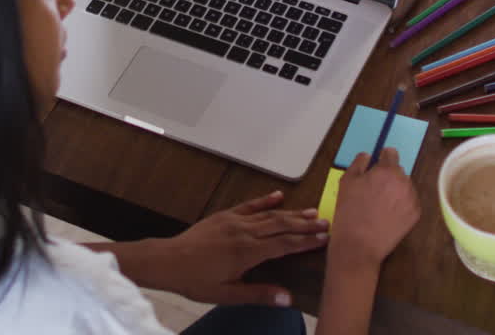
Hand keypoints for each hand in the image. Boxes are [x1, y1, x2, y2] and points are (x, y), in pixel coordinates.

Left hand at [155, 191, 328, 305]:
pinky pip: (249, 205)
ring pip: (269, 214)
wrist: (168, 260)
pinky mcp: (224, 215)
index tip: (324, 238)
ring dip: (292, 213)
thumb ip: (258, 294)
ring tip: (312, 211)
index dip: (306, 241)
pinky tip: (278, 196)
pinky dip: (265, 200)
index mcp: (248, 252)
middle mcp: (245, 232)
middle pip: (282, 225)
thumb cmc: (196, 280)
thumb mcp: (227, 294)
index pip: (284, 244)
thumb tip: (287, 299)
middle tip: (326, 222)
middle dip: (305, 224)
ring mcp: (234, 221)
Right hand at [329, 149, 420, 270]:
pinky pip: (409, 202)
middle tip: (373, 191)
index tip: (376, 166)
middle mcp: (403, 182)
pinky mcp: (415, 215)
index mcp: (387, 170)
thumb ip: (358, 163)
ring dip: (395, 190)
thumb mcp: (346, 181)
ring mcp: (412, 199)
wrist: (359, 245)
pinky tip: (387, 214)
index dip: (382, 158)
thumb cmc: (350, 212)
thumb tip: (367, 156)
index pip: (391, 153)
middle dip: (388, 176)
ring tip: (380, 205)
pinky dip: (401, 205)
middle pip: (398, 171)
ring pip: (405, 187)